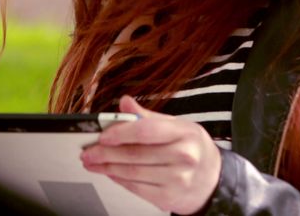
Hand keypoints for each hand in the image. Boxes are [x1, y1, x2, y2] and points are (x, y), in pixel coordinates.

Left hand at [80, 95, 220, 214]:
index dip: (121, 133)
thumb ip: (147, 116)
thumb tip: (124, 103)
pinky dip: (119, 180)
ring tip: (93, 162)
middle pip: (135, 154)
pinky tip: (109, 173)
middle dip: (106, 153)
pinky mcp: (168, 197)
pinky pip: (136, 188)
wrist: (211, 180)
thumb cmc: (191, 148)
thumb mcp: (176, 126)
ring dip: (107, 168)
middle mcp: (183, 157)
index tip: (103, 135)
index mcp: (184, 133)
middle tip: (88, 152)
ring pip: (132, 173)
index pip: (147, 131)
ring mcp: (176, 179)